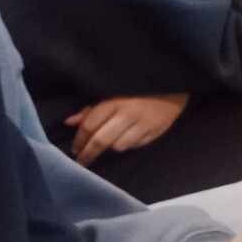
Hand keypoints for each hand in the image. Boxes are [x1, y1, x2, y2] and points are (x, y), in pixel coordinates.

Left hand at [66, 93, 187, 166]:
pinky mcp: (157, 130)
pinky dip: (129, 144)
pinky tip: (127, 138)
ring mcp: (144, 124)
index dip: (79, 140)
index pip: (90, 126)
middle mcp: (129, 114)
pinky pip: (136, 145)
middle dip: (89, 153)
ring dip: (111, 146)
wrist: (172, 80)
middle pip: (101, 141)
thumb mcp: (111, 92)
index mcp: (114, 101)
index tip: (75, 149)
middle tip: (82, 161)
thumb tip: (69, 122)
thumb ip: (91, 108)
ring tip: (110, 142)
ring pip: (119, 146)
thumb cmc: (136, 86)